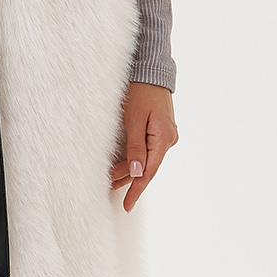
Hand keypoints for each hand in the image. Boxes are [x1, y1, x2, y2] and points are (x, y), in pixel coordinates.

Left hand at [110, 82, 177, 211]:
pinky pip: (147, 151)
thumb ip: (136, 147)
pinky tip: (122, 166)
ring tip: (110, 180)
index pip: (149, 171)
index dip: (137, 190)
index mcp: (164, 138)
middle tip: (108, 188)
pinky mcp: (159, 131)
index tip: (127, 205)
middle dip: (127, 179)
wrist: (151, 71)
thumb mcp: (135, 119)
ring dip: (129, 170)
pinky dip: (134, 159)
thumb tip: (137, 172)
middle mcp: (168, 139)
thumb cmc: (142, 92)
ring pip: (146, 160)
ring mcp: (165, 136)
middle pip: (146, 167)